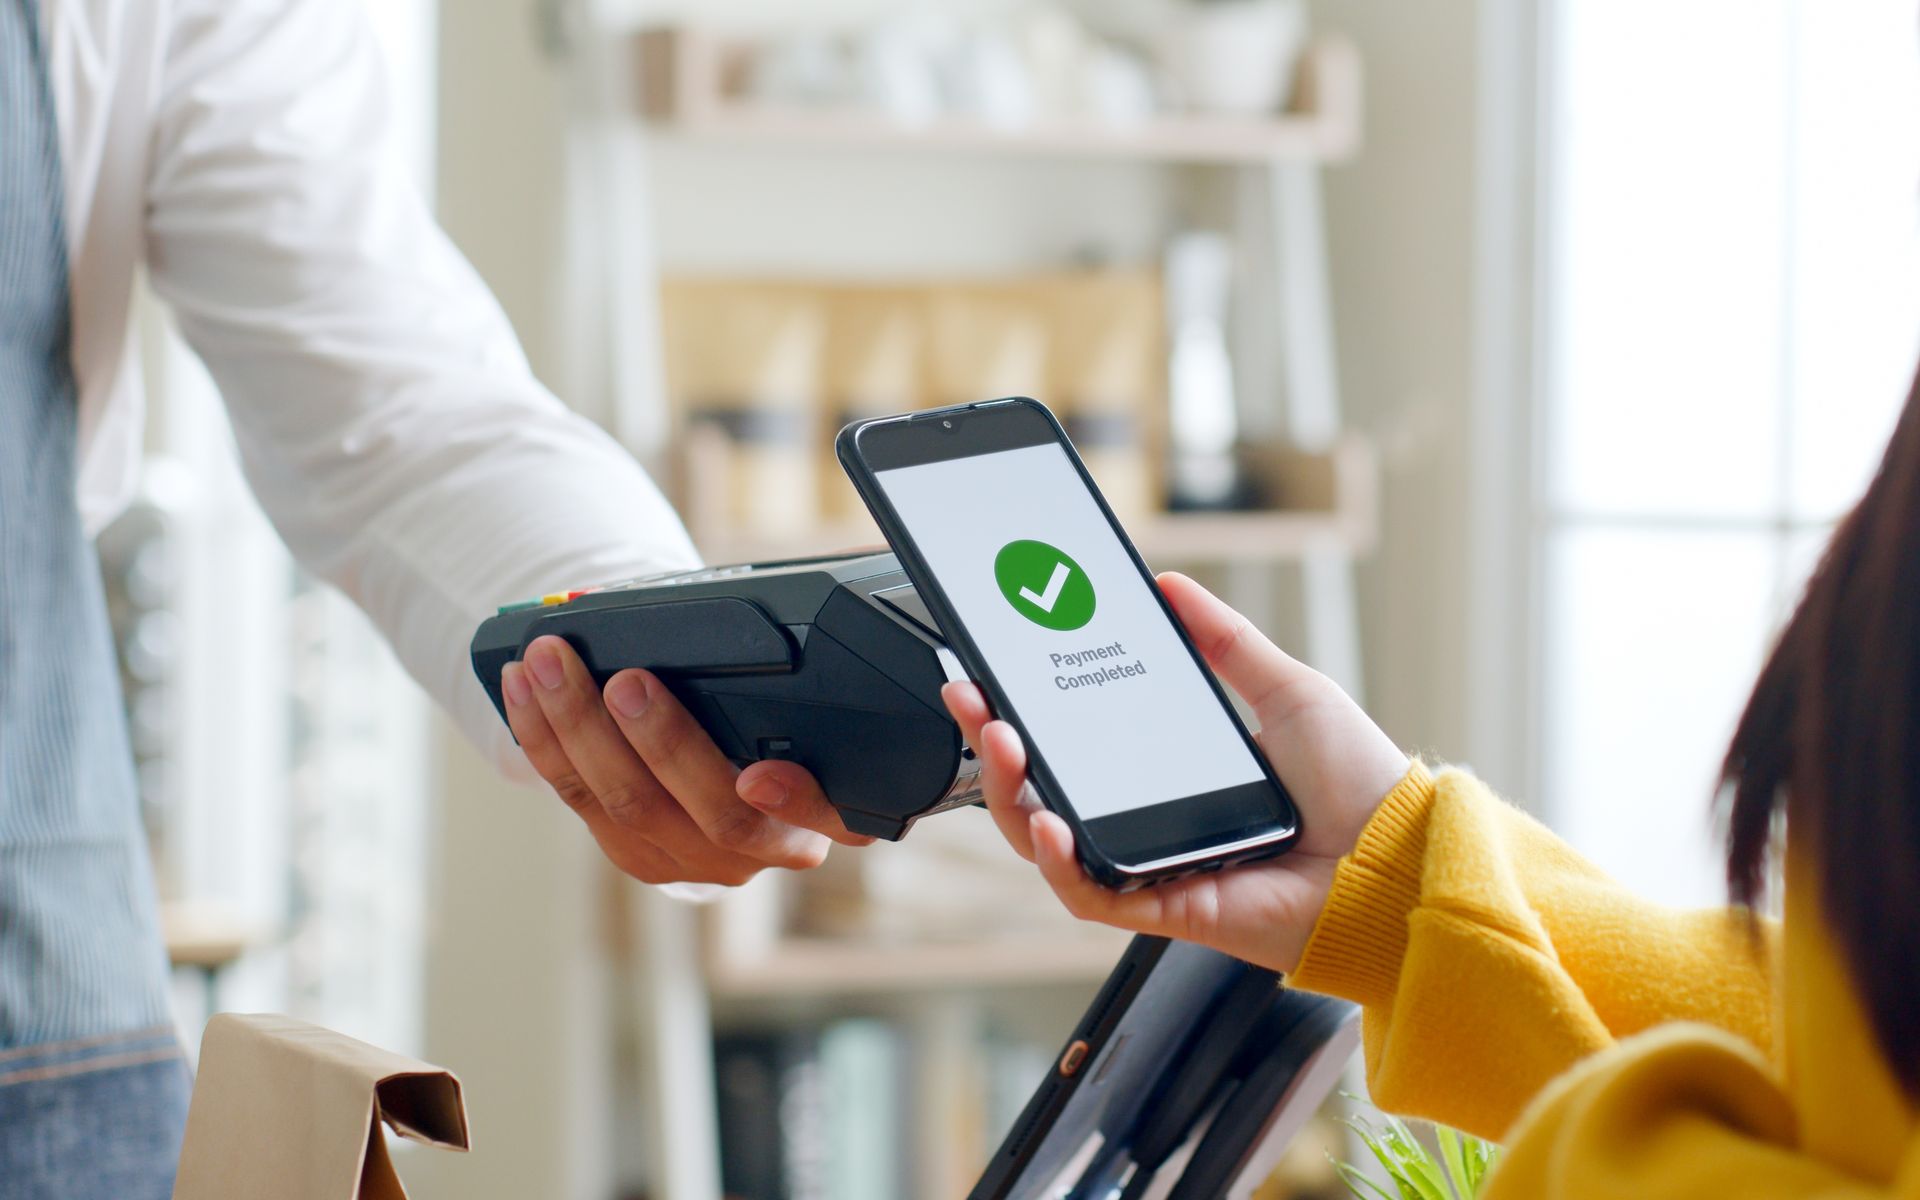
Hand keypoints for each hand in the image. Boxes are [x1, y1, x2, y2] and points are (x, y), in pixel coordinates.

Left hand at [502, 635, 872, 886]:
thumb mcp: (800, 708)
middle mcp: (766, 848)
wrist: (737, 783)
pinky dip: (549, 742)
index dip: (796, 803)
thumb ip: (792, 687)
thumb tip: (770, 609)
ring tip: (547, 666)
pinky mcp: (640, 857)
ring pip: (633, 808)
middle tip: (625, 683)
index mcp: (824, 811)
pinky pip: (584, 803)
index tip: (758, 778)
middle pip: (714, 814)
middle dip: (662, 743)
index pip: (830, 817)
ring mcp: (699, 861)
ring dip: (580, 729)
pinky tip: (524, 692)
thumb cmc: (777, 723)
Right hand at [942, 572, 1408, 973]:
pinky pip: (1088, 895)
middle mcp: (1152, 823)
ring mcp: (1153, 868)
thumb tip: (1171, 586)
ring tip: (999, 741)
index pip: (1075, 746)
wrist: (1399, 853)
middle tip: (972, 695)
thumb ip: (1224, 640)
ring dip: (1009, 795)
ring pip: (1047, 845)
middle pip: (1041, 792)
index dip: (1025, 712)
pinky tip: (1047, 818)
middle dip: (993, 746)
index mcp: (1171, 774)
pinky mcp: (1166, 908)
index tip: (993, 668)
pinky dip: (1058, 860)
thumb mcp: (1285, 688)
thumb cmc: (1360, 784)